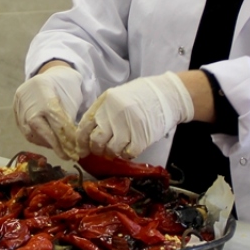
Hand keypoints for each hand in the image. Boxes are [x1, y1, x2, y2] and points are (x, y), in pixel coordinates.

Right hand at [13, 66, 85, 159]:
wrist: (47, 72)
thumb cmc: (65, 85)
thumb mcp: (73, 98)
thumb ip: (70, 119)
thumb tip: (73, 143)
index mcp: (46, 98)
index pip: (57, 125)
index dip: (66, 141)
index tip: (75, 152)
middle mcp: (30, 104)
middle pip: (42, 132)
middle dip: (56, 147)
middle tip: (67, 156)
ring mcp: (20, 108)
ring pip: (32, 134)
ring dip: (46, 143)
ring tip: (59, 148)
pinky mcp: (15, 111)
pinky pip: (25, 131)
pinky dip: (37, 138)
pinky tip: (47, 140)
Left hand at [76, 72, 193, 158]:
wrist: (167, 94)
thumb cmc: (141, 95)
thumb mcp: (116, 97)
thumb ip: (102, 112)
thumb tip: (89, 133)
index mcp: (104, 103)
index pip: (84, 127)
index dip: (81, 142)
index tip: (82, 150)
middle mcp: (113, 114)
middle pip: (96, 141)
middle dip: (97, 149)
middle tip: (102, 150)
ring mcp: (128, 126)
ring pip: (111, 150)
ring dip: (113, 153)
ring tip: (119, 148)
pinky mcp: (141, 136)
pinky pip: (128, 154)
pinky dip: (127, 154)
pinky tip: (130, 148)